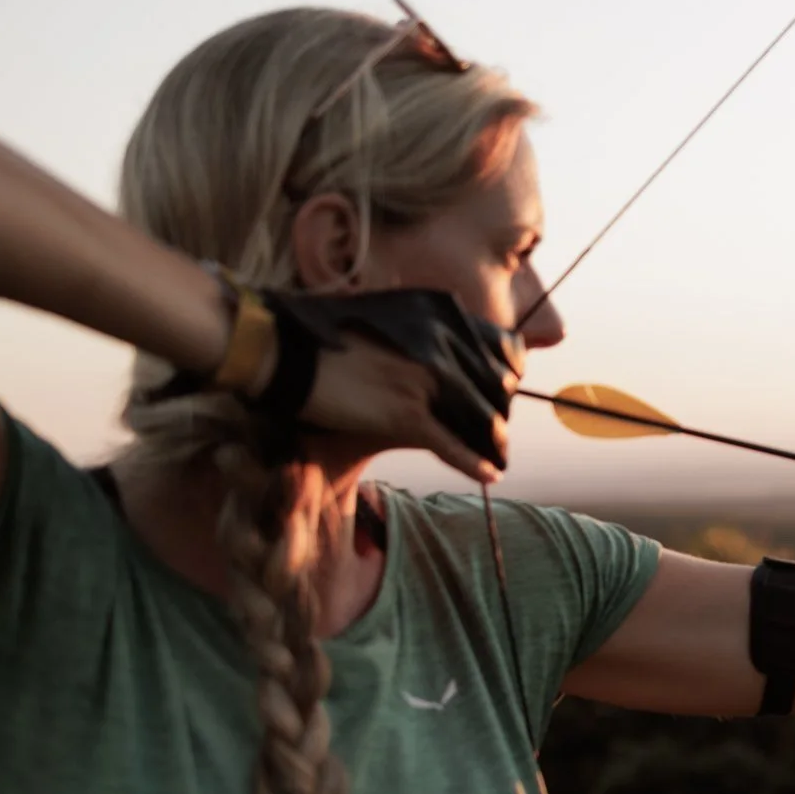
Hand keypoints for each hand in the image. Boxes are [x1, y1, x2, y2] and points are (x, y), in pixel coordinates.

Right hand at [300, 337, 515, 482]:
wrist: (286, 356)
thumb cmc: (325, 338)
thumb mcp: (384, 318)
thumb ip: (420, 331)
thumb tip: (443, 351)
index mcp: (438, 318)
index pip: (500, 348)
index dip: (509, 372)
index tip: (508, 387)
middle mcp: (440, 346)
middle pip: (495, 387)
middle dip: (500, 411)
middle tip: (499, 430)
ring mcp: (426, 381)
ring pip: (481, 417)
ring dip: (494, 441)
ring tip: (500, 455)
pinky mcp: (407, 414)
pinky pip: (452, 444)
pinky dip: (474, 463)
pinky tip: (491, 475)